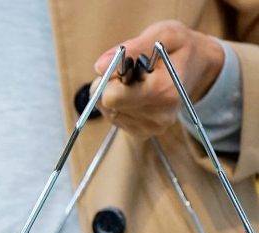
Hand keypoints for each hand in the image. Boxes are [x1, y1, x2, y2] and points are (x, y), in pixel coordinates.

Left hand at [92, 20, 224, 136]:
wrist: (199, 66)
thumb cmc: (179, 47)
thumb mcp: (163, 34)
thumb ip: (133, 47)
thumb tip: (99, 66)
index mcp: (164, 91)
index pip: (112, 97)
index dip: (111, 78)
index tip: (127, 65)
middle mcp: (159, 115)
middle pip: (106, 104)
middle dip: (111, 85)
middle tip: (132, 72)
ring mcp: (152, 127)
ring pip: (107, 111)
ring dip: (115, 93)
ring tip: (137, 81)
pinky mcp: (143, 133)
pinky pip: (113, 118)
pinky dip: (118, 104)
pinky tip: (136, 94)